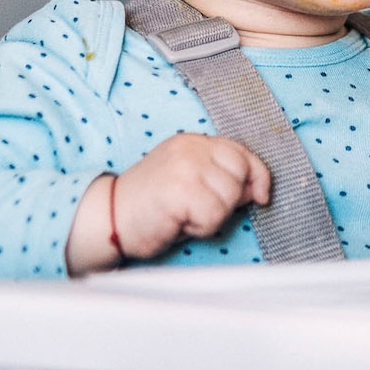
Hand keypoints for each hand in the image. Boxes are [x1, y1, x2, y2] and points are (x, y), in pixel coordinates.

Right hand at [65, 133, 272, 273]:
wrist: (108, 218)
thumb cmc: (150, 207)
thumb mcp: (190, 182)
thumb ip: (222, 179)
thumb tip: (258, 189)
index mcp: (194, 142)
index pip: (242, 153)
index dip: (258, 176)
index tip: (261, 195)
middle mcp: (192, 148)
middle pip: (241, 175)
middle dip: (228, 200)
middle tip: (196, 209)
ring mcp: (186, 166)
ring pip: (229, 198)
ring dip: (212, 216)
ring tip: (183, 215)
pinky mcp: (181, 189)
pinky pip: (213, 215)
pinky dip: (201, 227)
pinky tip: (178, 222)